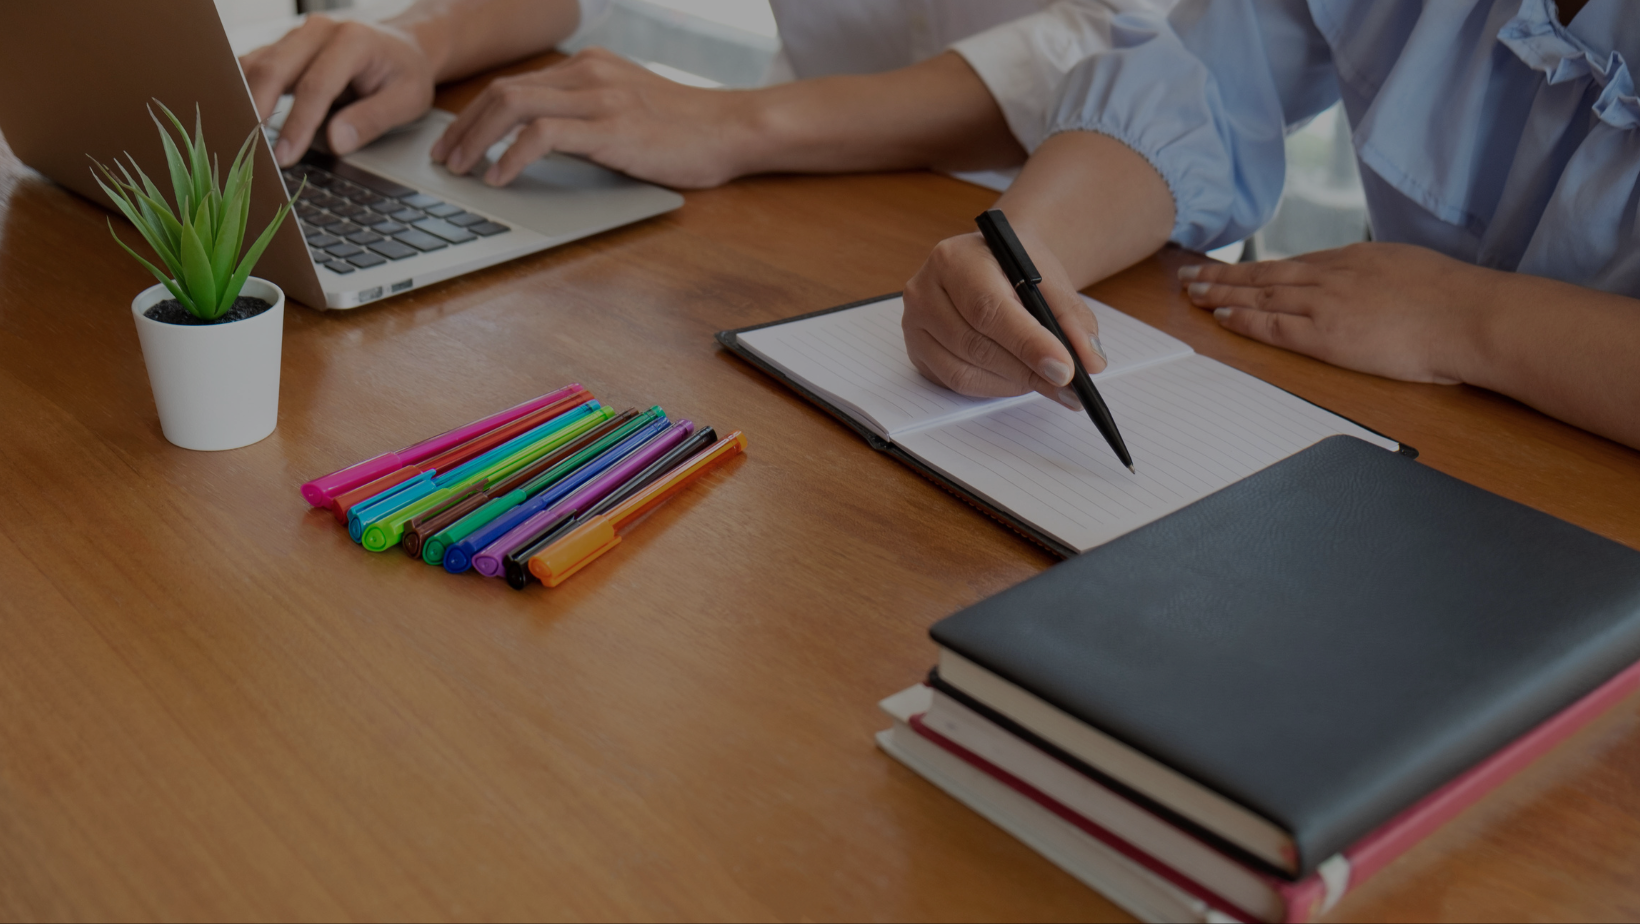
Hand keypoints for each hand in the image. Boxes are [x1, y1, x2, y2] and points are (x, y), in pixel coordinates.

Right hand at [240, 15, 435, 166]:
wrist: (403, 45)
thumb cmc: (405, 73)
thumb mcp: (407, 100)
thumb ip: (373, 119)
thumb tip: (336, 141)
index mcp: (352, 40)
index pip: (316, 86)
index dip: (297, 124)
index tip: (285, 156)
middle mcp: (319, 31)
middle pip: (274, 70)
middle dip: (257, 112)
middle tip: (251, 152)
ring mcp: (297, 35)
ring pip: (257, 65)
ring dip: (244, 101)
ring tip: (239, 138)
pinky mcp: (284, 46)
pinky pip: (255, 65)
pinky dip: (243, 91)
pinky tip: (239, 118)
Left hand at [430, 48, 753, 188]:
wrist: (735, 129)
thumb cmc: (689, 131)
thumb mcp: (630, 112)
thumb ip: (590, 117)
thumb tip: (547, 146)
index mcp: (589, 68)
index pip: (515, 83)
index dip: (475, 113)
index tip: (456, 141)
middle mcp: (587, 74)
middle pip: (503, 90)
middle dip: (463, 126)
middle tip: (445, 160)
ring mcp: (598, 98)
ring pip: (513, 104)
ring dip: (476, 139)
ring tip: (461, 170)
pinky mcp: (610, 128)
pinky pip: (543, 135)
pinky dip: (512, 155)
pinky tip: (500, 178)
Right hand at [902, 230, 1107, 409]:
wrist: (990, 262)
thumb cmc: (1016, 268)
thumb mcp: (1050, 280)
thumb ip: (1072, 318)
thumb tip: (1090, 361)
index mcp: (955, 259)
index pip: (989, 309)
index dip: (1028, 344)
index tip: (1065, 370)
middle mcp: (924, 290)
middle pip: (975, 345)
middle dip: (1027, 371)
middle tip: (1068, 386)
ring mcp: (915, 324)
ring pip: (964, 372)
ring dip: (1012, 383)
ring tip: (1046, 380)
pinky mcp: (917, 352)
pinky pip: (955, 383)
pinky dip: (993, 387)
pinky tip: (1017, 378)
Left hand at [1180, 242, 1488, 383]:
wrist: (1470, 316)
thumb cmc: (1455, 301)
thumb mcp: (1411, 271)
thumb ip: (1382, 278)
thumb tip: (1376, 289)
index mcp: (1354, 260)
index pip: (1293, 264)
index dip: (1257, 268)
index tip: (1233, 270)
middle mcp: (1332, 276)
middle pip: (1265, 273)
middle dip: (1224, 274)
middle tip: (1190, 274)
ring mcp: (1327, 304)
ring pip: (1260, 294)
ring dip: (1222, 293)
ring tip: (1192, 292)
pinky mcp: (1327, 335)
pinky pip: (1274, 325)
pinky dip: (1244, 318)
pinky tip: (1222, 316)